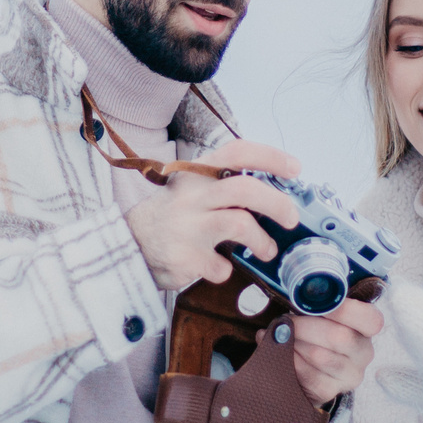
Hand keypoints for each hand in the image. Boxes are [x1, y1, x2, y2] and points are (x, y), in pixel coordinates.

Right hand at [123, 139, 304, 293]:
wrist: (127, 244)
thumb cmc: (171, 215)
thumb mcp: (192, 189)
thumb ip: (225, 187)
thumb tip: (274, 194)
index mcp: (197, 174)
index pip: (237, 152)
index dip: (270, 157)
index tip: (295, 168)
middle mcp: (192, 195)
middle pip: (244, 189)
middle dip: (277, 203)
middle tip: (291, 218)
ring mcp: (187, 226)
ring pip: (240, 225)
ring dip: (262, 241)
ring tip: (265, 250)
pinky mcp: (185, 257)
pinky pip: (221, 266)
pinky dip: (225, 270)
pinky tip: (217, 267)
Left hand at [285, 295, 382, 405]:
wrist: (313, 366)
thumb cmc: (318, 330)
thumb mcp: (325, 315)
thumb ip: (319, 306)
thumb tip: (296, 304)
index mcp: (368, 329)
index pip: (371, 320)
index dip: (343, 310)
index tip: (315, 303)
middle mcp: (364, 353)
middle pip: (339, 337)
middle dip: (305, 326)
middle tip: (285, 320)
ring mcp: (350, 375)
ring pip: (319, 356)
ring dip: (295, 343)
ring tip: (283, 336)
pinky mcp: (330, 390)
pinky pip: (306, 374)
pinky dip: (290, 360)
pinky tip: (282, 352)